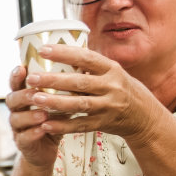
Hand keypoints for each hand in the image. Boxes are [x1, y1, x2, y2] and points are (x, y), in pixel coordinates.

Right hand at [3, 65, 62, 168]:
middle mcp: (17, 110)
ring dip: (29, 115)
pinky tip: (43, 129)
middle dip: (23, 95)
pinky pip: (24, 137)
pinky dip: (33, 133)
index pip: (16, 83)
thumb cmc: (53, 120)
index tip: (22, 68)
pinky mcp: (22, 143)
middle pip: (11, 99)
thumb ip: (63, 88)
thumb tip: (83, 66)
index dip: (16, 76)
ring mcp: (18, 128)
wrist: (46, 150)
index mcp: (24, 97)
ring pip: (16, 119)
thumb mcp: (58, 103)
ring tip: (43, 113)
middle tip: (35, 93)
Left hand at [22, 45, 166, 145]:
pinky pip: (80, 125)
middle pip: (79, 82)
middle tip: (32, 77)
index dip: (64, 53)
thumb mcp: (111, 72)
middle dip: (54, 80)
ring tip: (35, 98)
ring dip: (55, 102)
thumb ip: (89, 65)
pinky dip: (63, 125)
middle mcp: (111, 87)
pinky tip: (45, 124)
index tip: (43, 49)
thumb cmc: (119, 87)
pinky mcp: (103, 123)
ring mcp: (108, 106)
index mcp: (111, 69)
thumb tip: (58, 49)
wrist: (143, 115)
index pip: (86, 58)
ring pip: (78, 104)